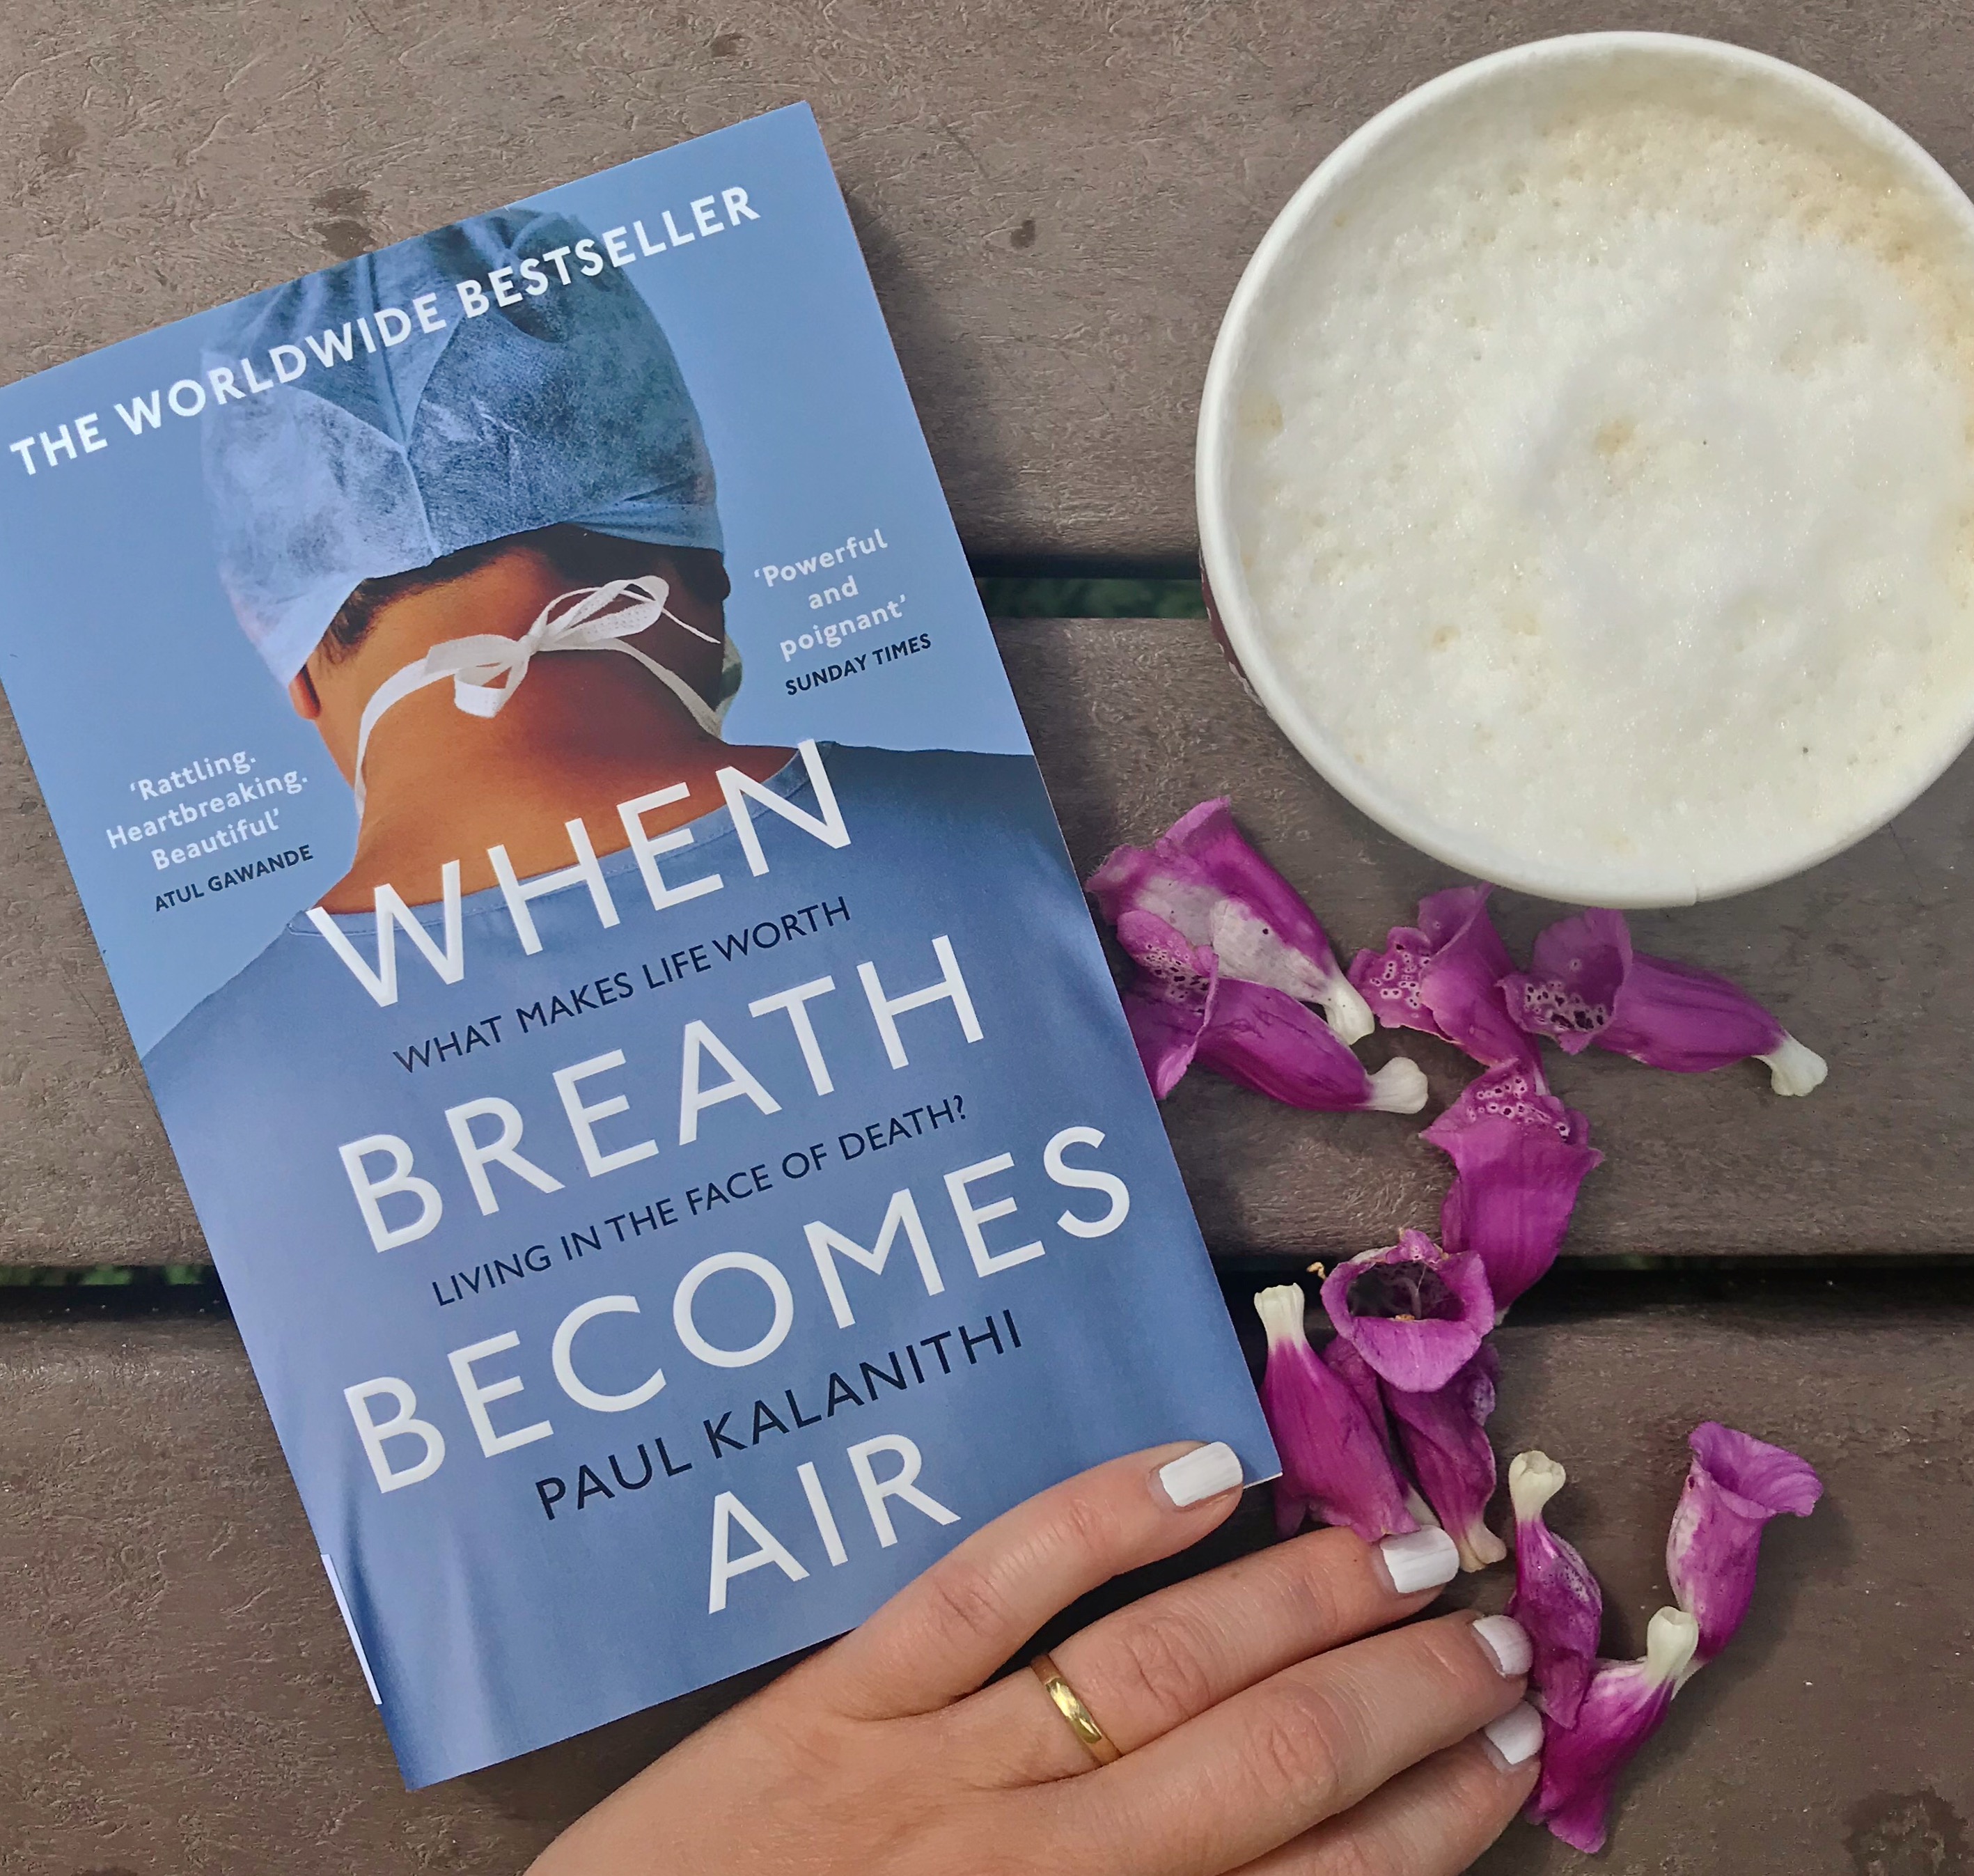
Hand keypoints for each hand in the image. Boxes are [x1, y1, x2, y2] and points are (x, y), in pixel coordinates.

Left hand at [529, 1441, 1539, 1875]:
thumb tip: (1295, 1865)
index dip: (1434, 1813)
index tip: (1516, 1742)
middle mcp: (1046, 1868)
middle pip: (1272, 1759)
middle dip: (1406, 1692)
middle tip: (1503, 1625)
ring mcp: (938, 1770)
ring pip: (1162, 1666)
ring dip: (1304, 1603)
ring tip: (1412, 1551)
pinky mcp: (834, 1694)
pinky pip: (984, 1588)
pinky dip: (1099, 1523)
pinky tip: (1203, 1471)